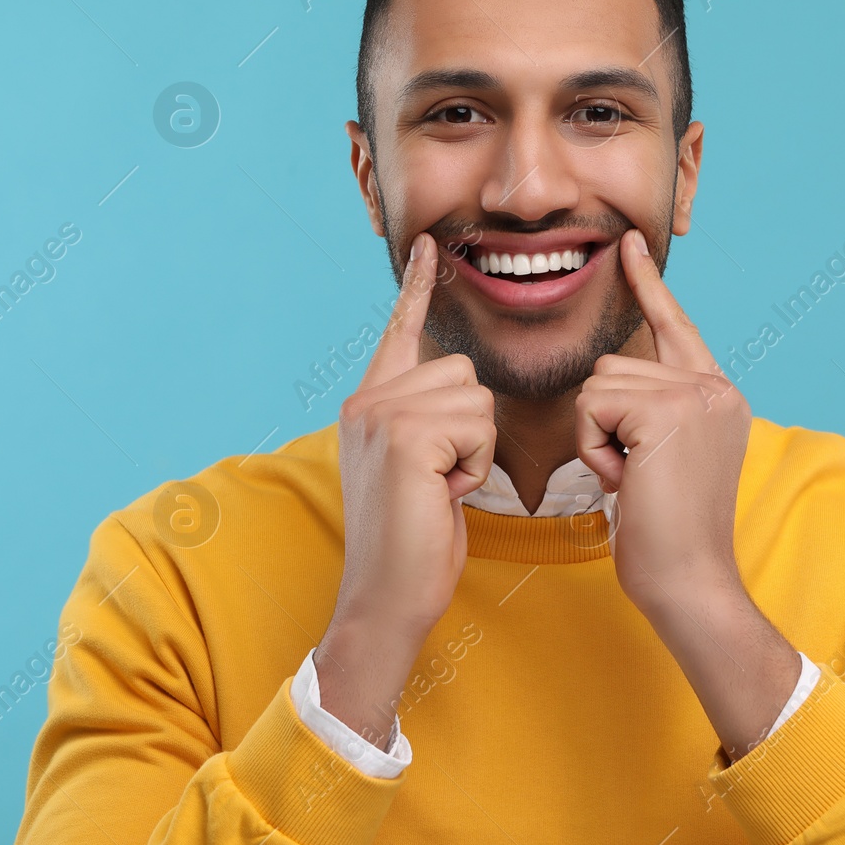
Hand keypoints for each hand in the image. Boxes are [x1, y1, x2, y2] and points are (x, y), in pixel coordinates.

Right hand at [317, 232, 495, 747]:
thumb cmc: (413, 543)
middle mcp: (367, 401)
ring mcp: (380, 415)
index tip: (430, 246)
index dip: (418, 288)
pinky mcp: (404, 435)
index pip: (399, 331)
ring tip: (441, 487)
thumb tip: (460, 394)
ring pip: (475, 396)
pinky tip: (442, 494)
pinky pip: (476, 424)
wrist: (386, 597)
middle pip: (462, 370)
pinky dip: (474, 464)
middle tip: (442, 478)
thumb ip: (424, 424)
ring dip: (476, 448)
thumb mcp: (416, 470)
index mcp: (368, 404)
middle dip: (473, 428)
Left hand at [576, 228, 751, 609]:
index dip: (648, 286)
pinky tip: (626, 480)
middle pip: (614, 364)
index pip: (675, 327)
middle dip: (603, 423)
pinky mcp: (668, 410)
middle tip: (634, 475)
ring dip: (597, 436)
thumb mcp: (662, 459)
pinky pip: (592, 405)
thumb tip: (608, 387)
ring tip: (633, 478)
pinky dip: (593, 446)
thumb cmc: (664, 535)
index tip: (628, 244)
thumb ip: (651, 413)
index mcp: (717, 396)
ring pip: (599, 383)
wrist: (689, 580)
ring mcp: (696, 395)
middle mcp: (714, 387)